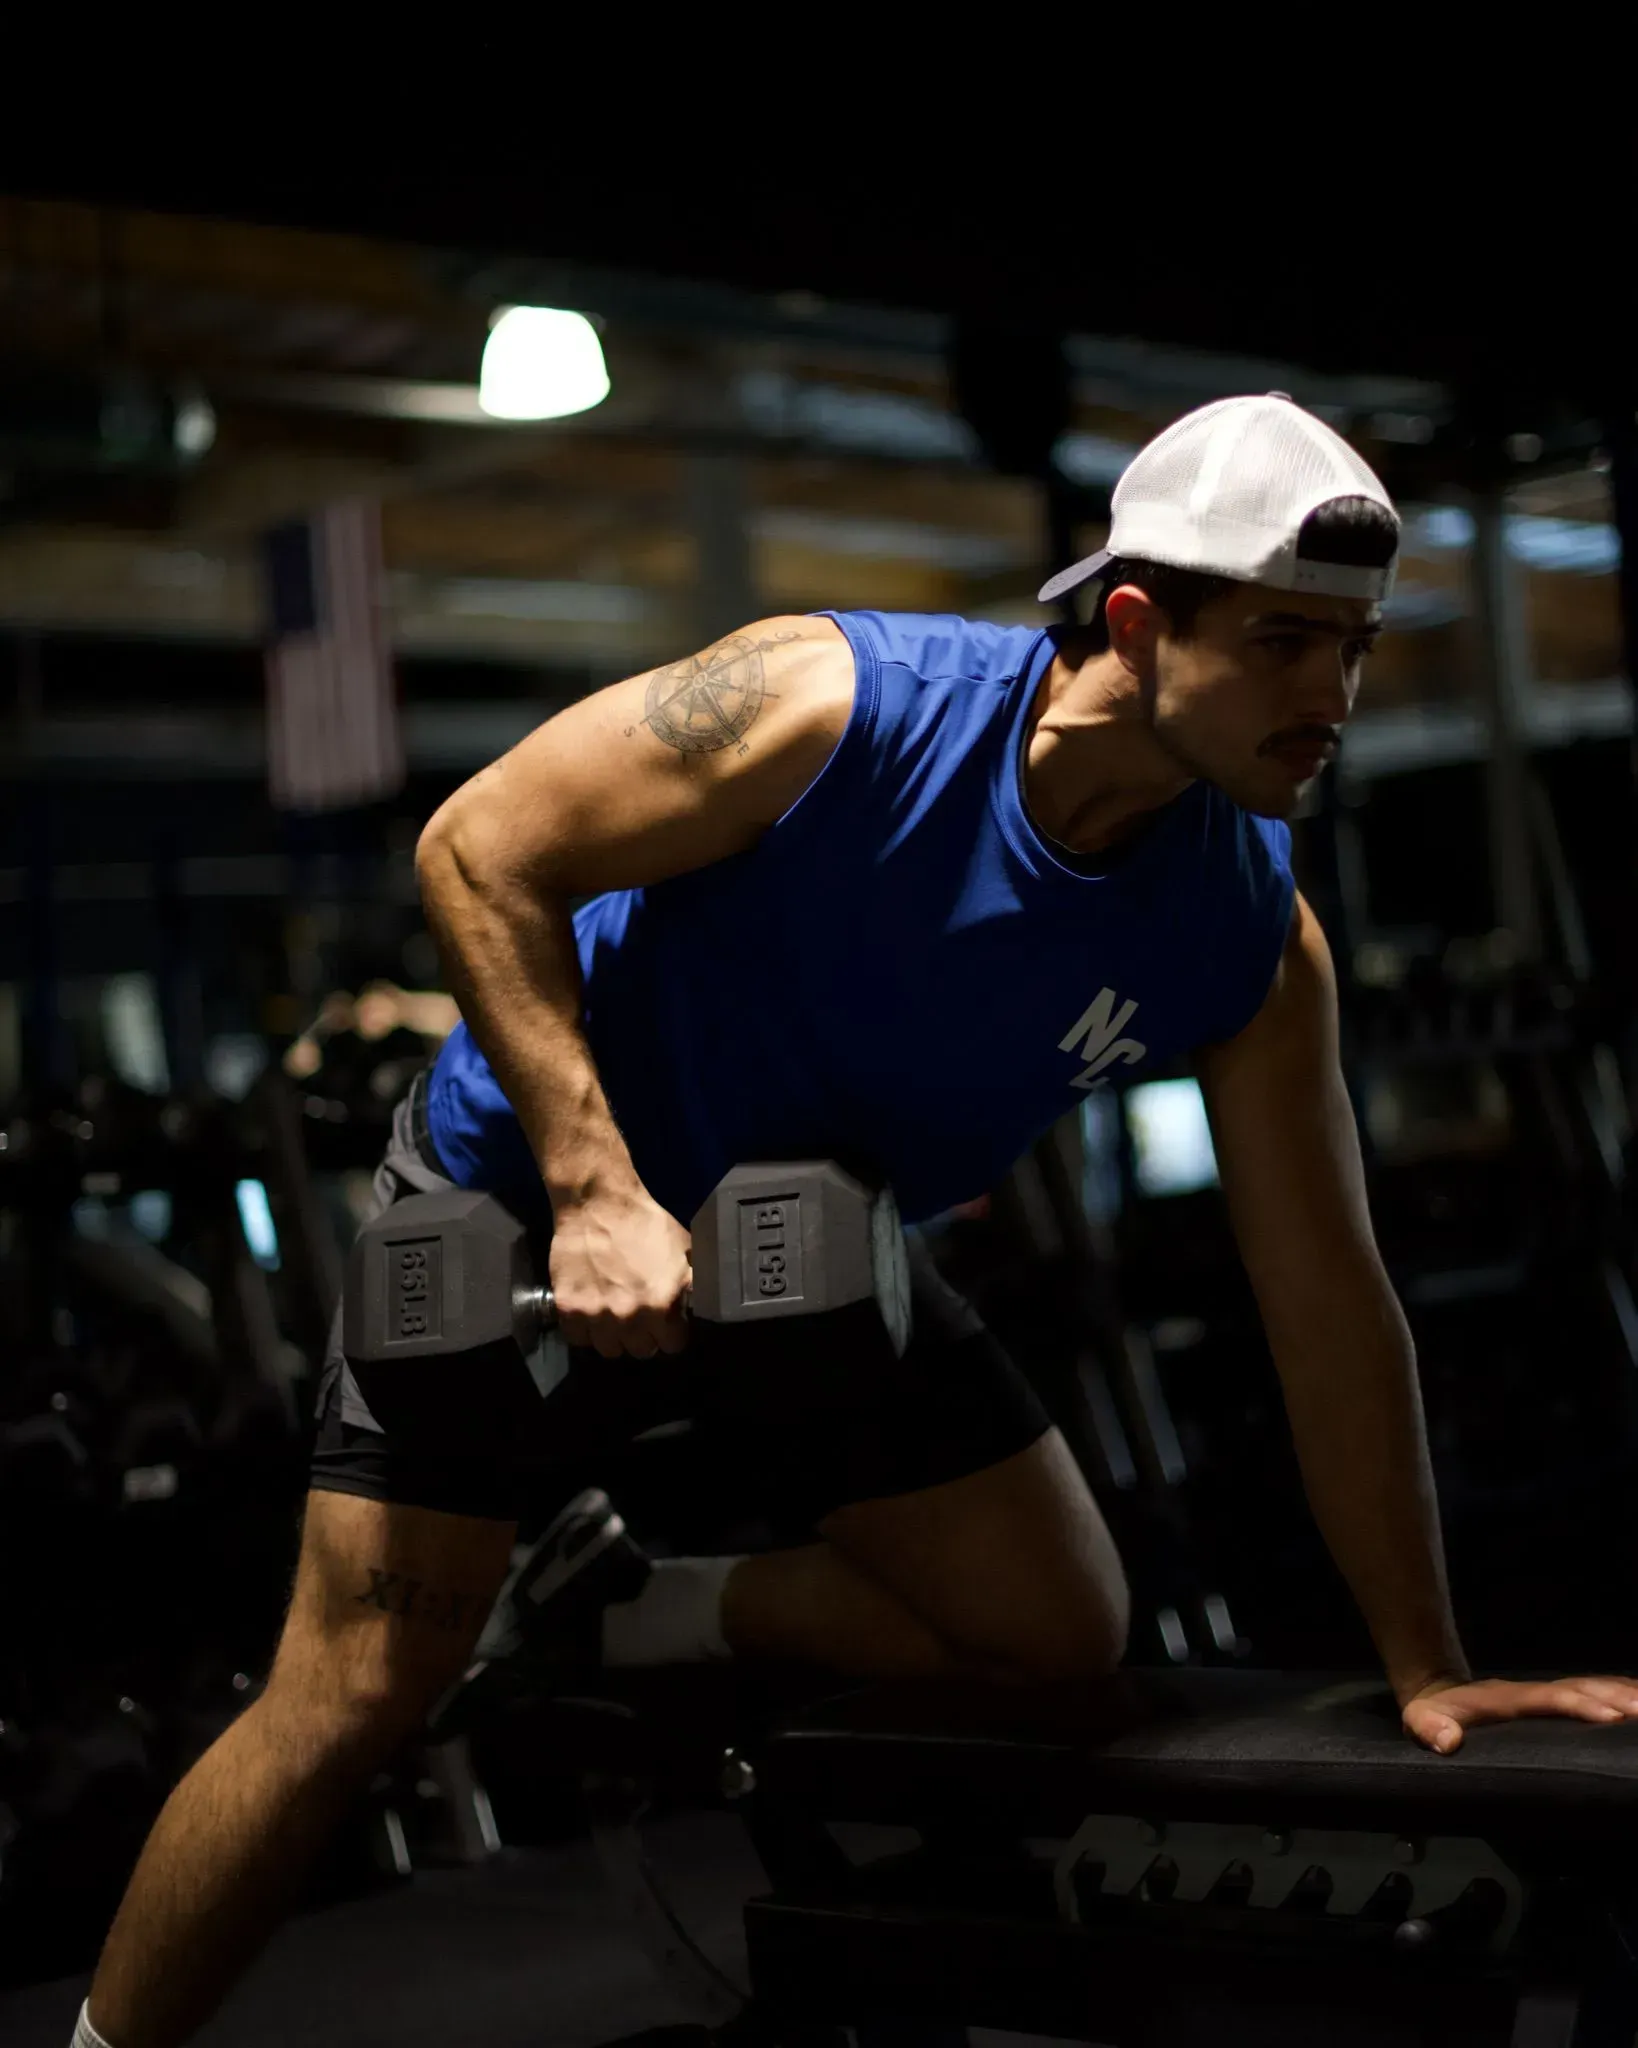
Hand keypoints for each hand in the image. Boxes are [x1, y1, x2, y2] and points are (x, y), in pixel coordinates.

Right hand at [549, 1186, 691, 1359]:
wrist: (598, 1203)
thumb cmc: (644, 1223)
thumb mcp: (683, 1251)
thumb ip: (691, 1284)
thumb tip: (699, 1307)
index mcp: (662, 1304)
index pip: (673, 1345)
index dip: (672, 1333)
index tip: (667, 1323)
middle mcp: (630, 1317)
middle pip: (641, 1351)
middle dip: (644, 1335)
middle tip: (639, 1316)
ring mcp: (596, 1315)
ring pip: (609, 1350)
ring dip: (613, 1336)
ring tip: (613, 1316)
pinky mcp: (568, 1308)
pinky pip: (577, 1338)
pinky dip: (583, 1329)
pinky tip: (589, 1311)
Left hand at [1398, 1672, 1637, 1754]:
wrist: (1438, 1696)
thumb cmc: (1433, 1716)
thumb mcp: (1419, 1721)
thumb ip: (1429, 1728)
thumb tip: (1446, 1740)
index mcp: (1507, 1698)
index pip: (1548, 1698)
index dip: (1577, 1705)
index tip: (1609, 1717)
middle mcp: (1532, 1692)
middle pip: (1580, 1689)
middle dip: (1615, 1699)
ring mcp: (1544, 1695)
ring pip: (1591, 1689)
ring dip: (1622, 1695)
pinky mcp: (1554, 1704)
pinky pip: (1593, 1696)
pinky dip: (1618, 1696)